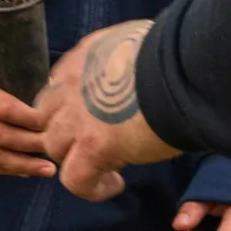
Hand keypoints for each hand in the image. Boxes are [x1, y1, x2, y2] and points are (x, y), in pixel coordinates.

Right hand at [0, 59, 53, 176]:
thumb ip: (16, 78)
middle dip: (32, 145)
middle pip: (3, 137)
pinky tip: (28, 172)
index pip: (6, 109)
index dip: (30, 118)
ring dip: (24, 165)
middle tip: (56, 149)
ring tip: (49, 170)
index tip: (53, 124)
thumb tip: (52, 89)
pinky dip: (8, 170)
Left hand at [36, 20, 180, 200]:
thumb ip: (124, 59)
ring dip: (75, 158)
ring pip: (54, 147)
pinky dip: (91, 187)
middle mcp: (72, 83)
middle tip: (93, 141)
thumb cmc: (175, 53)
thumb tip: (132, 73)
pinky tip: (115, 184)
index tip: (92, 116)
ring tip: (106, 165)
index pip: (58, 84)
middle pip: (46, 116)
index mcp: (86, 54)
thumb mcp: (139, 43)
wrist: (185, 68)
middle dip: (65, 131)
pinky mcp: (92, 146)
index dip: (71, 105)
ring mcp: (77, 116)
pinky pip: (74, 179)